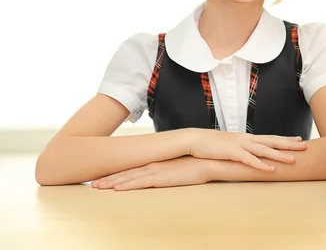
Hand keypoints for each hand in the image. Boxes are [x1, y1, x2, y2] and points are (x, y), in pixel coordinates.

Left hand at [91, 157, 212, 190]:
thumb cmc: (194, 166)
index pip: (131, 169)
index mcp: (154, 163)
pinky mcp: (160, 178)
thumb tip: (160, 175)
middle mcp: (151, 166)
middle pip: (125, 173)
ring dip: (112, 182)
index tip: (103, 177)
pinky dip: (127, 185)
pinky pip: (140, 183)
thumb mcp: (176, 168)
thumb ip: (165, 171)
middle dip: (108, 178)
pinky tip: (117, 189)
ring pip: (128, 178)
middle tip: (93, 184)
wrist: (206, 162)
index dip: (116, 174)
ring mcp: (155, 171)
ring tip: (97, 186)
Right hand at [188, 129, 306, 171]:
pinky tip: (271, 169)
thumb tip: (249, 154)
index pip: (270, 137)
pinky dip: (261, 165)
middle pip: (272, 141)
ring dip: (279, 155)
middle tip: (304, 146)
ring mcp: (240, 145)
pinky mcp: (233, 153)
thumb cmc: (212, 144)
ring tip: (293, 160)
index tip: (298, 139)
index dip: (285, 139)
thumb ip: (241, 149)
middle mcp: (247, 139)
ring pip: (264, 150)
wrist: (195, 140)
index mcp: (247, 138)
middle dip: (289, 144)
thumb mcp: (230, 145)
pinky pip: (250, 160)